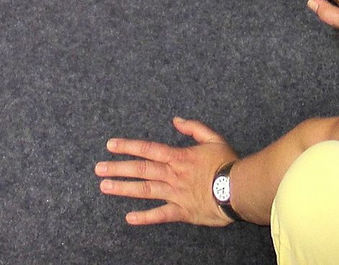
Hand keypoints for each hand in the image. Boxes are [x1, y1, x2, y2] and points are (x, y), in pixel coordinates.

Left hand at [96, 117, 237, 226]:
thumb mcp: (212, 137)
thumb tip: (176, 120)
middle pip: (140, 169)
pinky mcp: (182, 212)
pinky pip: (161, 215)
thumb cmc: (227, 163)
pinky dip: (145, 218)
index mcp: (177, 157)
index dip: (127, 146)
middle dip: (118, 168)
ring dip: (124, 188)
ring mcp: (175, 194)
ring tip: (105, 187)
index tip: (110, 145)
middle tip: (98, 169)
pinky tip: (129, 218)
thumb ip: (193, 127)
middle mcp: (172, 174)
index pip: (147, 149)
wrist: (239, 189)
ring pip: (145, 190)